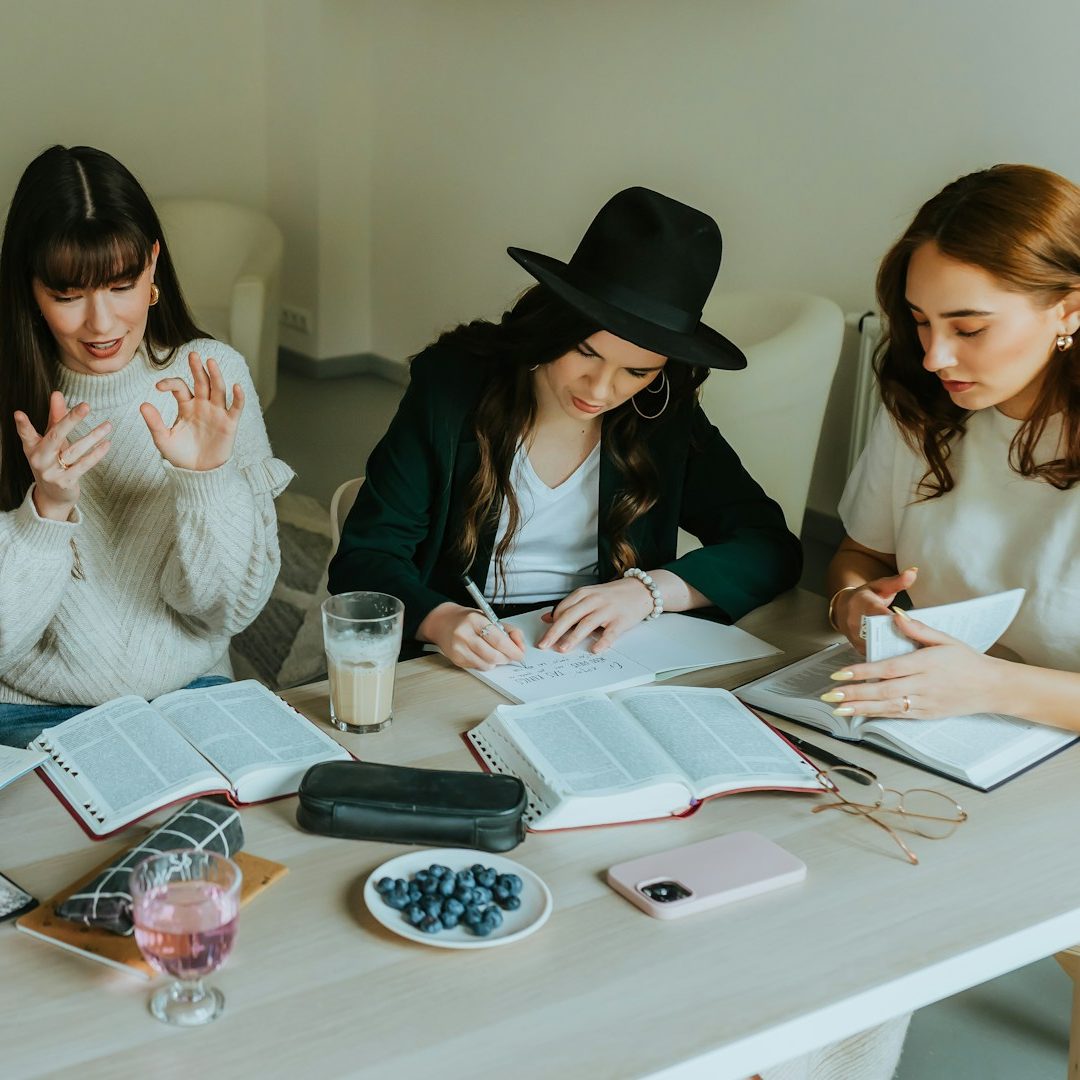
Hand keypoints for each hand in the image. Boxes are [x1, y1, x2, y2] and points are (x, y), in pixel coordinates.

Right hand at [13, 391, 110, 520]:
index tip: (19, 413)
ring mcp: (52, 472)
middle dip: (71, 420)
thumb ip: (55, 417)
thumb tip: (57, 393)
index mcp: (32, 447)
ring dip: (93, 436)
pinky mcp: (66, 482)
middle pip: (56, 436)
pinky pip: (84, 465)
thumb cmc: (53, 460)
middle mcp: (39, 459)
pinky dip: (96, 454)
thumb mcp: (51, 440)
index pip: (26, 434)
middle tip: (86, 405)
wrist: (53, 496)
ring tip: (108, 425)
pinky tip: (106, 443)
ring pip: (75, 450)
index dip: (22, 425)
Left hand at [140, 352, 243, 470]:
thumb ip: (154, 422)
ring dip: (215, 375)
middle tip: (193, 354)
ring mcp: (217, 413)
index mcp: (186, 406)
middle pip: (201, 382)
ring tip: (210, 362)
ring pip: (218, 389)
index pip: (180, 387)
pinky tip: (236, 386)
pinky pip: (235, 407)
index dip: (170, 383)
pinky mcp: (230, 423)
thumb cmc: (180, 455)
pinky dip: (238, 397)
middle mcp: (203, 405)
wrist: (198, 473)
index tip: (159, 387)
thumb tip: (143, 404)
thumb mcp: (163, 439)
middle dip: (197, 368)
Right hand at [417, 603, 525, 670]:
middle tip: (510, 656)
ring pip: (486, 664)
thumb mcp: (489, 617)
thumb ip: (508, 630)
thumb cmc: (468, 620)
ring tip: (496, 654)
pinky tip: (483, 655)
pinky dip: (486, 664)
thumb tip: (520, 647)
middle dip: (506, 658)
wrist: (443, 623)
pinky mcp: (456, 659)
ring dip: (496, 662)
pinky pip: (478, 667)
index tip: (520, 654)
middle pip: (493, 655)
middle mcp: (464, 634)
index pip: (499, 640)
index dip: (512, 650)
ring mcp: (458, 648)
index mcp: (475, 620)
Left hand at [537, 578, 653, 653]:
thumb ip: (569, 606)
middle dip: (555, 632)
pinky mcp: (621, 620)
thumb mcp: (589, 595)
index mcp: (584, 593)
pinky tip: (594, 650)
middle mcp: (594, 600)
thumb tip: (546, 618)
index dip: (552, 623)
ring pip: (587, 624)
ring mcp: (608, 610)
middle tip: (544, 645)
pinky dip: (602, 642)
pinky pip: (610, 633)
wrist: (641, 589)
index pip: (563, 608)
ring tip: (562, 649)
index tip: (544, 636)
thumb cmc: (613, 595)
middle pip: (570, 616)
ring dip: (573, 637)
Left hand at [824, 612, 1006, 719]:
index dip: (863, 672)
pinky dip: (877, 715)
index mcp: (926, 663)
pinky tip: (860, 714)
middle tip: (830, 695)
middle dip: (854, 694)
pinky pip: (898, 715)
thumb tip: (897, 616)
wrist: (993, 687)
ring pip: (888, 707)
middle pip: (883, 690)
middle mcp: (924, 685)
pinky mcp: (927, 714)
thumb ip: (919, 629)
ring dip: (860, 708)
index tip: (840, 673)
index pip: (888, 668)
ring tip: (837, 709)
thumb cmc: (967, 660)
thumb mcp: (945, 639)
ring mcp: (925, 702)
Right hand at [831, 567, 917, 652]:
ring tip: (914, 650)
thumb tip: (914, 572)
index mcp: (863, 603)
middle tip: (918, 639)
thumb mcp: (881, 586)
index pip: (877, 611)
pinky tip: (904, 656)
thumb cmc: (865, 597)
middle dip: (898, 636)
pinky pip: (876, 654)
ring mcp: (856, 637)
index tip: (907, 621)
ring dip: (895, 648)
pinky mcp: (859, 648)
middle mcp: (856, 621)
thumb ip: (898, 581)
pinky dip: (890, 655)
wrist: (844, 609)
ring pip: (877, 646)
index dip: (892, 618)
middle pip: (879, 632)